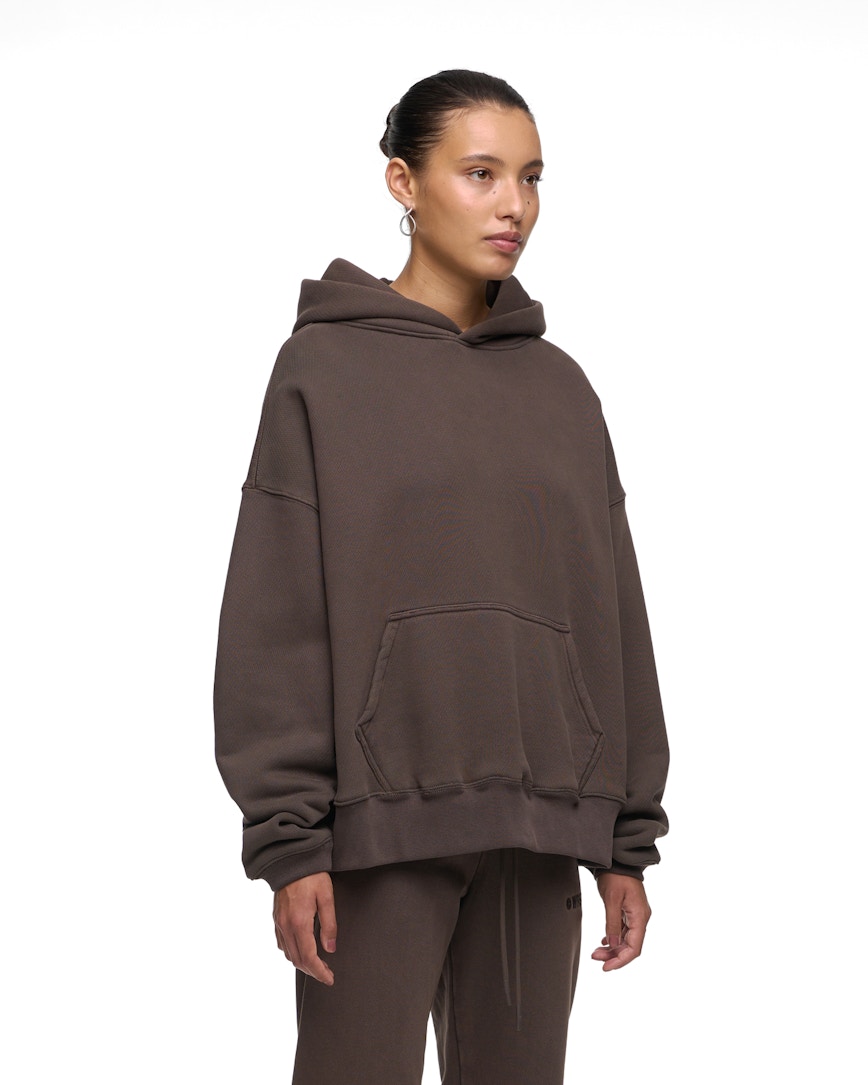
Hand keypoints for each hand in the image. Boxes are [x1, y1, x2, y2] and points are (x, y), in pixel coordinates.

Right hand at [273, 871, 336, 985]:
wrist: (291, 859)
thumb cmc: (312, 875)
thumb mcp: (327, 896)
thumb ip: (329, 924)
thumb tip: (330, 949)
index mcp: (299, 923)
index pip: (309, 958)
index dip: (320, 972)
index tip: (330, 979)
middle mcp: (285, 926)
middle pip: (297, 960)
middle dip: (312, 971)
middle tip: (327, 974)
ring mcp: (278, 922)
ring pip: (287, 953)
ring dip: (302, 963)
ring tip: (317, 964)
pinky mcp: (276, 917)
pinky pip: (281, 943)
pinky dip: (291, 952)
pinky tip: (301, 949)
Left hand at [591, 873, 650, 970]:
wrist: (617, 860)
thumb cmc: (616, 876)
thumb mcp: (612, 899)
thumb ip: (613, 923)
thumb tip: (613, 944)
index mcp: (640, 917)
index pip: (634, 948)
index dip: (621, 960)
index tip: (606, 967)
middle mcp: (640, 918)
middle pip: (630, 946)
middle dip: (614, 955)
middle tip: (596, 958)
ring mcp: (635, 915)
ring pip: (626, 940)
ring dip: (612, 948)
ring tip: (596, 952)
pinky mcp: (629, 912)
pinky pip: (624, 931)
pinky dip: (614, 938)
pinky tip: (604, 941)